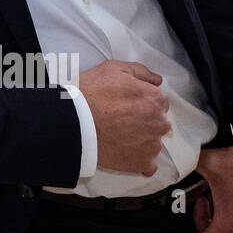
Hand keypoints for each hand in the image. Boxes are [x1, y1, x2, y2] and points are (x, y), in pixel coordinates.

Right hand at [76, 59, 170, 174]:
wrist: (72, 123)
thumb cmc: (91, 94)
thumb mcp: (113, 69)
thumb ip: (140, 71)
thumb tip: (156, 80)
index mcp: (155, 99)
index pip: (158, 99)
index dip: (141, 99)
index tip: (126, 102)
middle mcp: (159, 123)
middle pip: (157, 120)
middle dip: (143, 119)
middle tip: (119, 117)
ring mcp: (151, 145)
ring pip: (152, 140)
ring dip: (140, 138)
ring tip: (117, 134)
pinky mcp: (142, 163)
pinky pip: (147, 163)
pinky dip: (137, 158)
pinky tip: (122, 149)